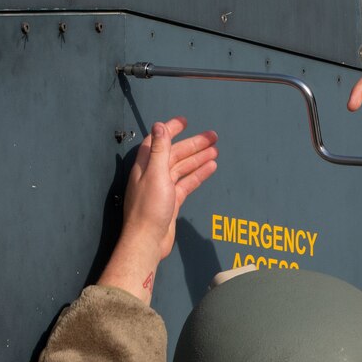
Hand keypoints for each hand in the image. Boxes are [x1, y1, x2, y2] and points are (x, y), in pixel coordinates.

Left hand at [98, 118, 218, 302]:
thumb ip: (159, 149)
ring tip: (215, 150)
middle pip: (175, 153)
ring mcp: (163, 188)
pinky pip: (187, 182)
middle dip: (193, 144)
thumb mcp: (155, 174)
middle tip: (213, 136)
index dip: (171, 129)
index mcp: (146, 165)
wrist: (148, 240)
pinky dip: (198, 174)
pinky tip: (210, 168)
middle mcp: (153, 174)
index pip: (158, 140)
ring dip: (198, 158)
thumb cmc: (148, 208)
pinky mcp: (171, 201)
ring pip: (183, 168)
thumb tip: (159, 125)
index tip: (185, 121)